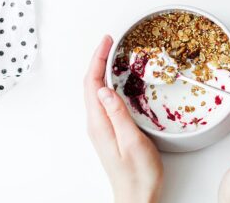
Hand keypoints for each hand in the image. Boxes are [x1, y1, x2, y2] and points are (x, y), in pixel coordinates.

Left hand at [83, 35, 162, 202]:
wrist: (137, 197)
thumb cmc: (138, 174)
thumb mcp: (132, 142)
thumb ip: (118, 114)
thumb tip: (105, 89)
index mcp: (99, 123)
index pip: (92, 84)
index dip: (97, 60)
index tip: (106, 41)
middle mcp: (96, 124)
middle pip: (90, 85)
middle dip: (97, 60)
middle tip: (109, 42)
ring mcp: (101, 128)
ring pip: (96, 92)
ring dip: (101, 70)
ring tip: (111, 55)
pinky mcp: (109, 131)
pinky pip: (103, 101)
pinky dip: (107, 84)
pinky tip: (116, 81)